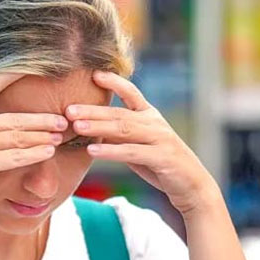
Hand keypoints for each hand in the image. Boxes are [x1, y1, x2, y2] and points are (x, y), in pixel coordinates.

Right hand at [0, 73, 67, 212]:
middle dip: (41, 120)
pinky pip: (14, 158)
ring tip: (60, 134)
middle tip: (62, 118)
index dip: (11, 75)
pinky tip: (48, 152)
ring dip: (42, 136)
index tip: (33, 68)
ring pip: (17, 138)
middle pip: (14, 119)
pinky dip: (33, 154)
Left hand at [65, 71, 218, 216]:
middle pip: (120, 113)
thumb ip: (119, 135)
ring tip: (76, 126)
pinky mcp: (161, 157)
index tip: (94, 74)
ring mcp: (160, 139)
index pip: (131, 92)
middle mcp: (155, 123)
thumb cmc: (159, 163)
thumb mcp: (137, 145)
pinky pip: (131, 152)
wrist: (191, 184)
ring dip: (98, 126)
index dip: (114, 82)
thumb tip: (91, 126)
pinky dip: (110, 151)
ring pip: (124, 129)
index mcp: (150, 115)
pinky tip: (92, 150)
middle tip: (69, 109)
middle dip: (93, 111)